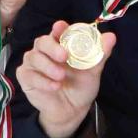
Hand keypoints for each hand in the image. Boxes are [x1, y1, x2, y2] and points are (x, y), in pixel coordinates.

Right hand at [16, 20, 114, 137]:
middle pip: (42, 42)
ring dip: (48, 67)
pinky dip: (42, 80)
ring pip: (34, 57)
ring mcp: (33, 63)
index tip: (61, 27)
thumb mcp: (93, 71)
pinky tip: (54, 87)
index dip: (58, 28)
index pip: (57, 31)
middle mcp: (45, 51)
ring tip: (61, 77)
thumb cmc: (80, 86)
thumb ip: (100, 54)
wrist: (71, 110)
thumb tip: (111, 37)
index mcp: (61, 44)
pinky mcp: (26, 77)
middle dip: (52, 47)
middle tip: (64, 56)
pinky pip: (29, 74)